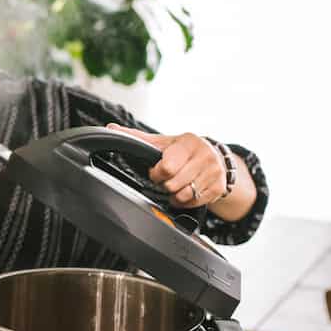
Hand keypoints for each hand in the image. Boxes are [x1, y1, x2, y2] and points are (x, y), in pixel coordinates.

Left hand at [106, 124, 225, 207]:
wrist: (213, 156)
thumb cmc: (183, 150)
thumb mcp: (163, 142)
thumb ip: (137, 137)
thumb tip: (111, 127)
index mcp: (188, 142)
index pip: (167, 167)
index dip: (156, 173)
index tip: (157, 170)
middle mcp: (204, 156)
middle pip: (173, 184)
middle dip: (165, 184)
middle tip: (167, 178)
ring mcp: (214, 172)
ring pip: (183, 195)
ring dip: (174, 194)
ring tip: (176, 184)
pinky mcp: (219, 188)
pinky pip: (194, 203)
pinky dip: (185, 201)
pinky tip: (186, 190)